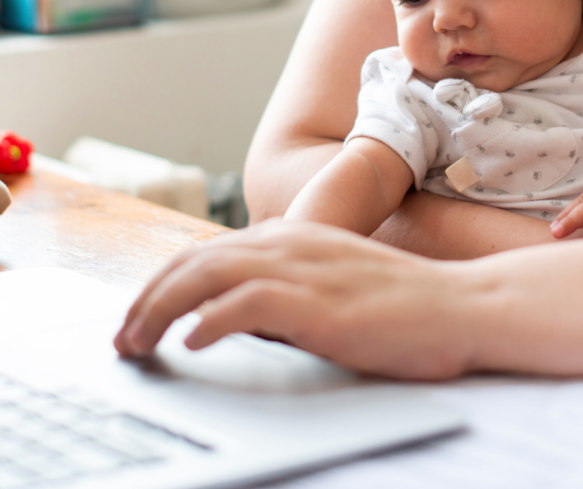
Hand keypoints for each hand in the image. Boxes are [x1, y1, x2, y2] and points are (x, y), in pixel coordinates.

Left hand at [113, 219, 474, 378]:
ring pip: (206, 277)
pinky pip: (245, 304)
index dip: (163, 283)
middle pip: (195, 261)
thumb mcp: (334, 285)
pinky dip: (209, 322)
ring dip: (160, 310)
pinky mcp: (317, 302)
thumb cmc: (402, 306)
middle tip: (122, 339)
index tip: (139, 317)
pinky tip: (192, 345)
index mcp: (293, 237)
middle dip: (147, 298)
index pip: (207, 252)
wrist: (460, 306)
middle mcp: (290, 243)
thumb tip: (236, 316)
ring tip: (136, 344)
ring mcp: (303, 269)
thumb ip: (288, 289)